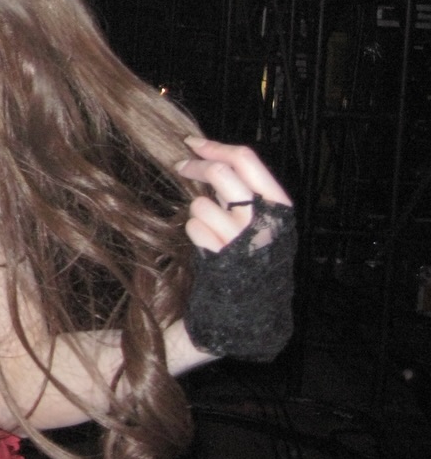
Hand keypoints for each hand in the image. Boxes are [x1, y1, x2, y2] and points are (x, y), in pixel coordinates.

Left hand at [175, 135, 296, 361]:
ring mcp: (243, 240)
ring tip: (208, 229)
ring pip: (202, 203)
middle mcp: (265, 221)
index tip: (192, 143)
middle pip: (223, 174)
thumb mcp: (259, 225)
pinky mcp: (222, 257)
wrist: (251, 314)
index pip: (248, 160)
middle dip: (196, 166)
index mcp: (279, 208)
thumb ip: (243, 195)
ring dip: (196, 211)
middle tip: (180, 166)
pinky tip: (207, 249)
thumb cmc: (251, 263)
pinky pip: (194, 227)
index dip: (216, 146)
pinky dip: (194, 233)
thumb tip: (210, 156)